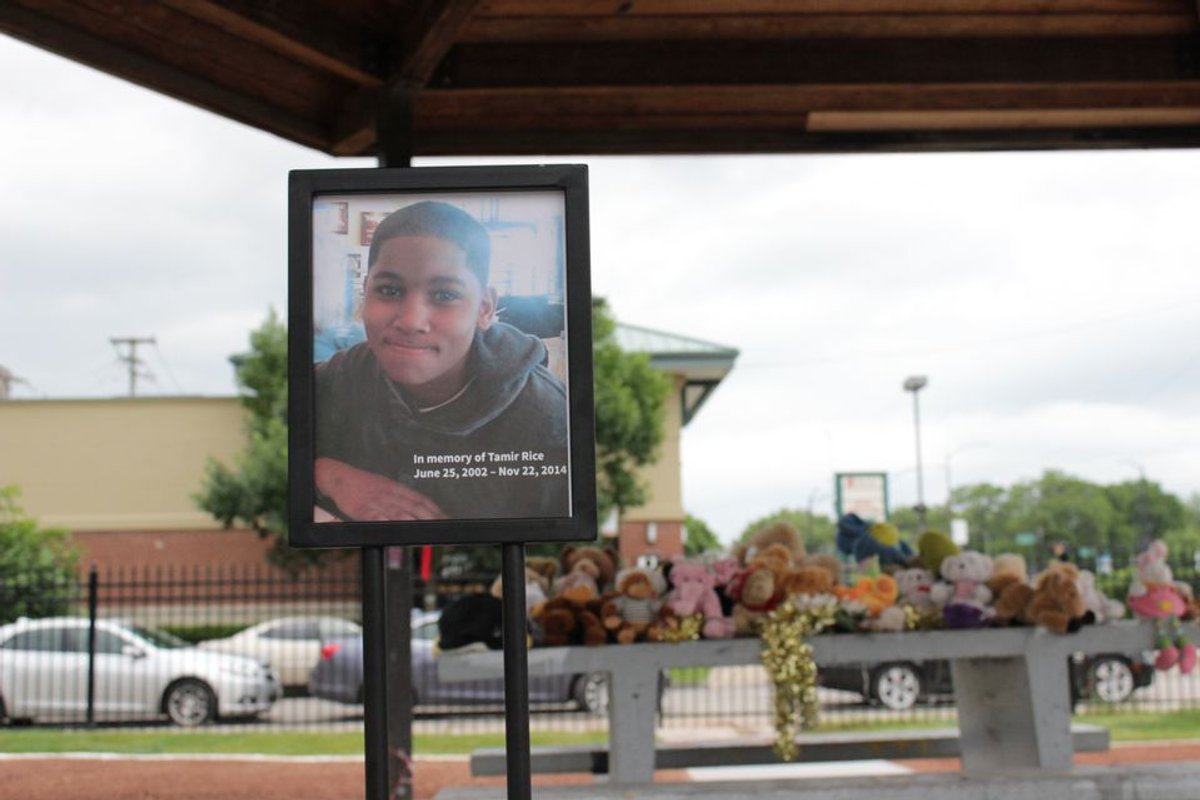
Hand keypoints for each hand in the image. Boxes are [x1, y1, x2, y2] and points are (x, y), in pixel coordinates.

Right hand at [315, 457, 446, 520]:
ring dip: (413, 521)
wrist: (339, 477)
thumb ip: (403, 499)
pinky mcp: (361, 509)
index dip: (436, 510)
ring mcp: (376, 502)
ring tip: (425, 530)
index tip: (448, 520)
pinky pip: (374, 515)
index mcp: (397, 489)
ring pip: (397, 512)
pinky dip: (383, 521)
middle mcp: (390, 494)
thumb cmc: (365, 485)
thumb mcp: (387, 487)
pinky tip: (392, 526)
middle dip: (431, 518)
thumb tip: (421, 511)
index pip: (422, 500)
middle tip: (445, 528)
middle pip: (414, 507)